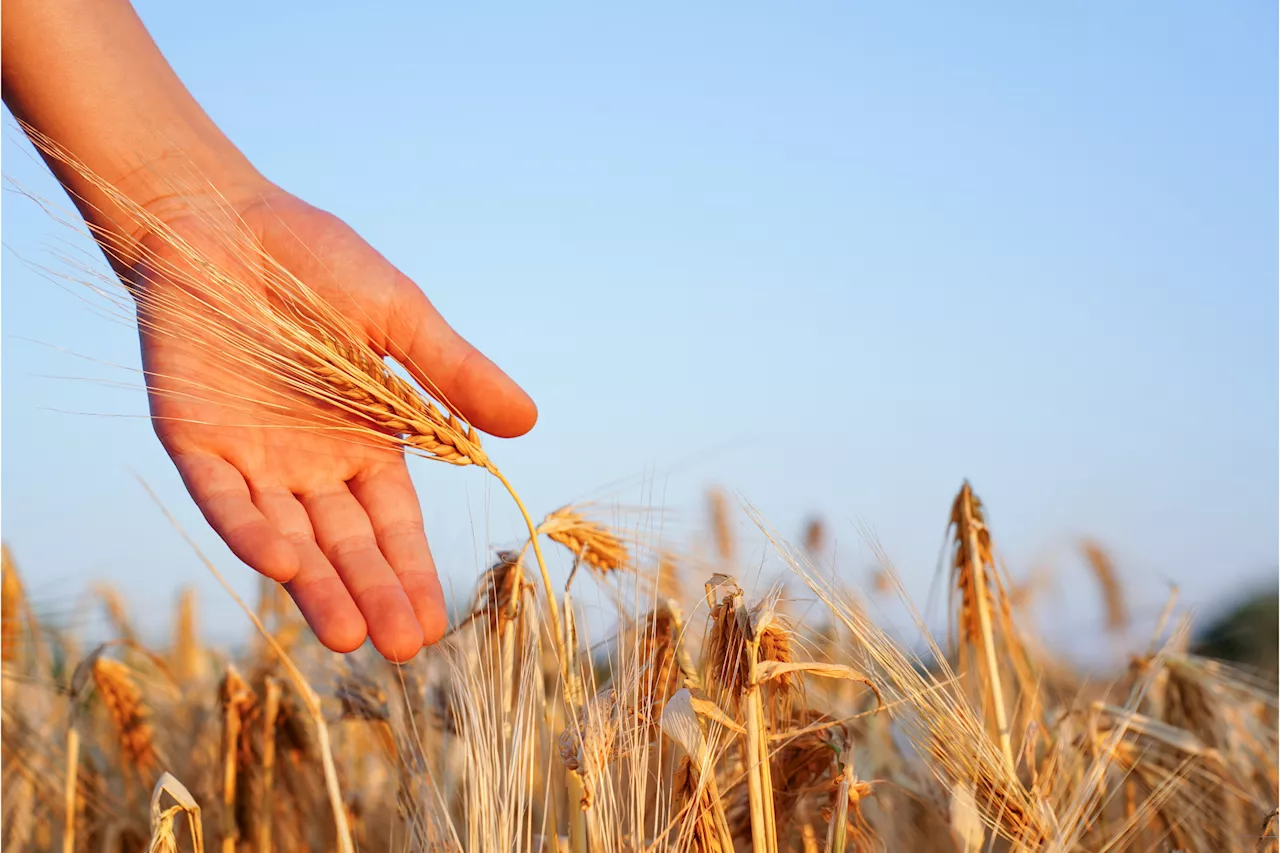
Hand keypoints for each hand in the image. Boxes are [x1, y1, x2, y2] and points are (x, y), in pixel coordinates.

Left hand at [137, 187, 536, 660]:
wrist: (220, 219)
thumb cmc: (315, 262)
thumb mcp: (400, 317)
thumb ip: (453, 373)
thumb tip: (529, 423)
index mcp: (363, 440)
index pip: (392, 524)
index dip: (413, 572)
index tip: (437, 626)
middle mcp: (309, 464)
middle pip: (346, 545)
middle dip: (374, 596)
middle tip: (402, 650)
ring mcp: (252, 457)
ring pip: (289, 537)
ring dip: (315, 586)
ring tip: (348, 638)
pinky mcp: (196, 440)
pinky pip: (226, 497)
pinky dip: (251, 530)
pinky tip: (284, 564)